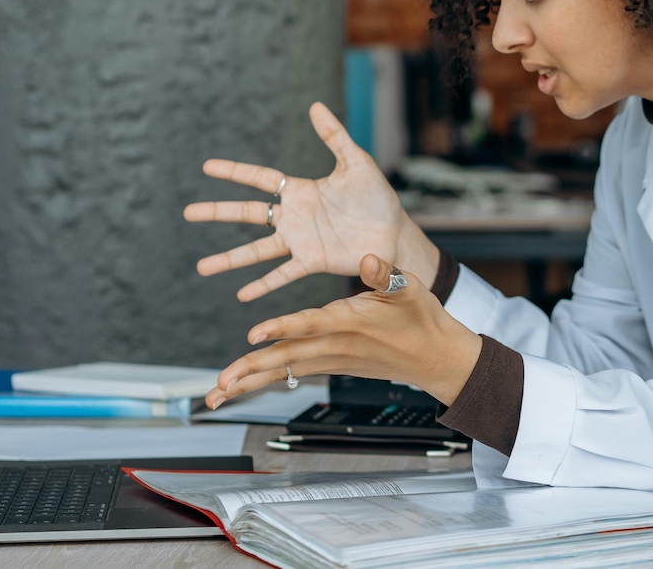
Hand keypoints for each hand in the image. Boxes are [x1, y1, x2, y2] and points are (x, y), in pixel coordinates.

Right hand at [184, 102, 438, 300]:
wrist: (396, 232)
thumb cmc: (377, 197)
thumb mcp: (356, 162)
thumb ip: (335, 136)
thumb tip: (315, 105)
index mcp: (301, 190)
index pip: (260, 179)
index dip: (234, 172)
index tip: (206, 167)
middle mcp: (294, 217)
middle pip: (247, 215)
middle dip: (217, 213)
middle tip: (187, 213)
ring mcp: (300, 241)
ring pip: (257, 250)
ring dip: (230, 259)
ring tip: (202, 268)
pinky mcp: (313, 261)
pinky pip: (283, 274)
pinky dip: (263, 285)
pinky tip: (242, 295)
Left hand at [204, 254, 482, 407]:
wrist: (436, 358)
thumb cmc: (423, 320)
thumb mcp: (410, 288)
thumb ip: (385, 272)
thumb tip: (368, 256)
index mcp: (351, 322)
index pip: (311, 325)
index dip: (282, 328)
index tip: (255, 333)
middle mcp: (335, 346)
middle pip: (286, 359)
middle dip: (250, 371)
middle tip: (219, 384)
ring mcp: (331, 360)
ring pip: (284, 372)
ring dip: (249, 383)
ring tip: (216, 395)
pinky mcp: (331, 365)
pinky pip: (292, 374)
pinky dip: (266, 379)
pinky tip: (242, 386)